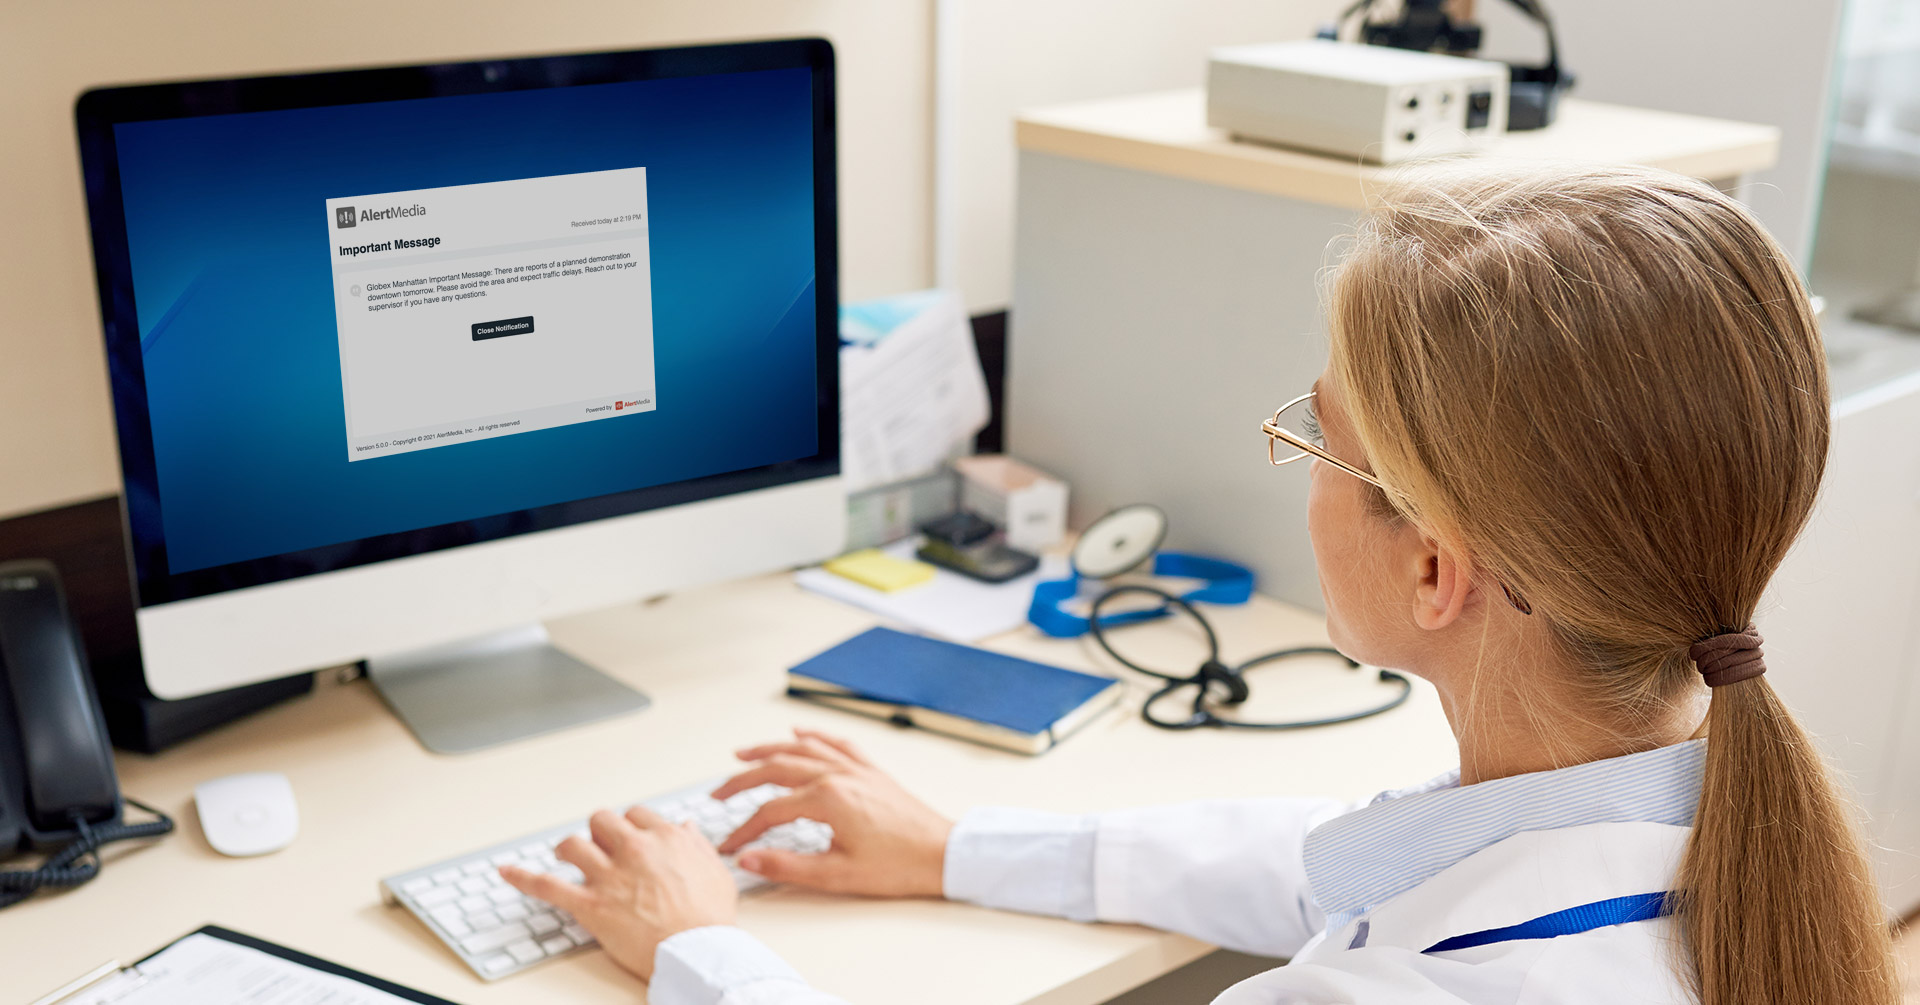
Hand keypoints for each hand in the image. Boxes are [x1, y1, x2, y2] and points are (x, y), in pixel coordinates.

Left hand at [500, 805, 736, 980]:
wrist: (698, 953)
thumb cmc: (710, 918)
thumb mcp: (716, 871)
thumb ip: (698, 845)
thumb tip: (686, 827)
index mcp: (666, 839)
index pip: (635, 815)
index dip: (629, 827)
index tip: (628, 838)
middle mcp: (635, 850)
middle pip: (602, 821)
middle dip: (599, 832)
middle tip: (601, 848)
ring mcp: (610, 877)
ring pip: (573, 845)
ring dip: (568, 850)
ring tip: (567, 857)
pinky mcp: (591, 905)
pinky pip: (547, 886)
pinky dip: (522, 877)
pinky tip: (507, 872)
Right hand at [715, 727, 953, 896]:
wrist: (943, 855)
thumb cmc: (898, 865)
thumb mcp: (837, 875)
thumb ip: (787, 866)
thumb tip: (748, 859)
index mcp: (827, 799)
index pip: (769, 811)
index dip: (744, 831)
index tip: (730, 847)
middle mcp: (839, 775)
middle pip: (777, 768)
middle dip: (741, 780)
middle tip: (718, 793)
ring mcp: (856, 769)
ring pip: (803, 748)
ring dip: (769, 749)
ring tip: (743, 755)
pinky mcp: (871, 772)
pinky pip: (837, 744)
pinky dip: (815, 736)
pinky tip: (800, 732)